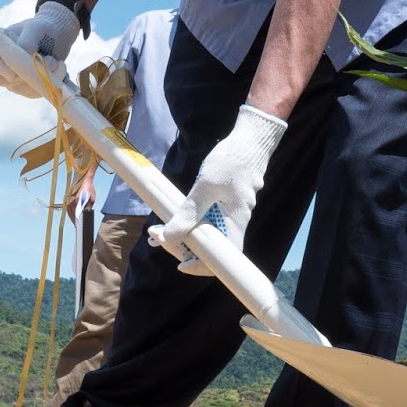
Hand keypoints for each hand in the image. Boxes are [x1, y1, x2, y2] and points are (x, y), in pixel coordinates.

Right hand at [0, 2, 80, 97]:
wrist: (57, 36)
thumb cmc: (42, 28)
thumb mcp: (36, 28)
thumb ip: (27, 41)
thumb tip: (25, 58)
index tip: (13, 67)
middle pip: (1, 80)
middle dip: (28, 72)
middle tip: (49, 59)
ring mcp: (12, 79)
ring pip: (22, 88)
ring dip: (44, 76)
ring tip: (56, 61)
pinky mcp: (28, 88)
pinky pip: (36, 92)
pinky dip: (52, 83)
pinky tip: (60, 69)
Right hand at [67, 170, 96, 224]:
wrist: (84, 179)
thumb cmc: (89, 188)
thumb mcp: (92, 198)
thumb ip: (89, 206)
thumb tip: (86, 213)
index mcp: (78, 200)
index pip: (76, 212)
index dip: (77, 219)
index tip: (78, 225)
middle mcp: (72, 199)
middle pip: (72, 212)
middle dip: (74, 220)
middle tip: (76, 226)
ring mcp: (69, 198)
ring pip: (69, 210)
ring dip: (71, 217)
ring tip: (74, 223)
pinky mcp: (68, 198)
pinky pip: (68, 207)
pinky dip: (69, 212)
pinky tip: (72, 216)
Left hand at [148, 105, 287, 275]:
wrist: (250, 140)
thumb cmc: (232, 161)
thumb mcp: (206, 186)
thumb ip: (189, 213)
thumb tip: (170, 237)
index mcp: (235, 221)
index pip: (224, 257)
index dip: (203, 266)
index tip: (181, 264)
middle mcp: (234, 221)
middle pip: (210, 248)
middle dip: (182, 247)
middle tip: (156, 238)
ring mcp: (230, 213)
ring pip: (205, 234)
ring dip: (181, 235)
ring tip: (157, 232)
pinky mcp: (224, 204)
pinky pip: (205, 221)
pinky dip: (187, 223)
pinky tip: (171, 218)